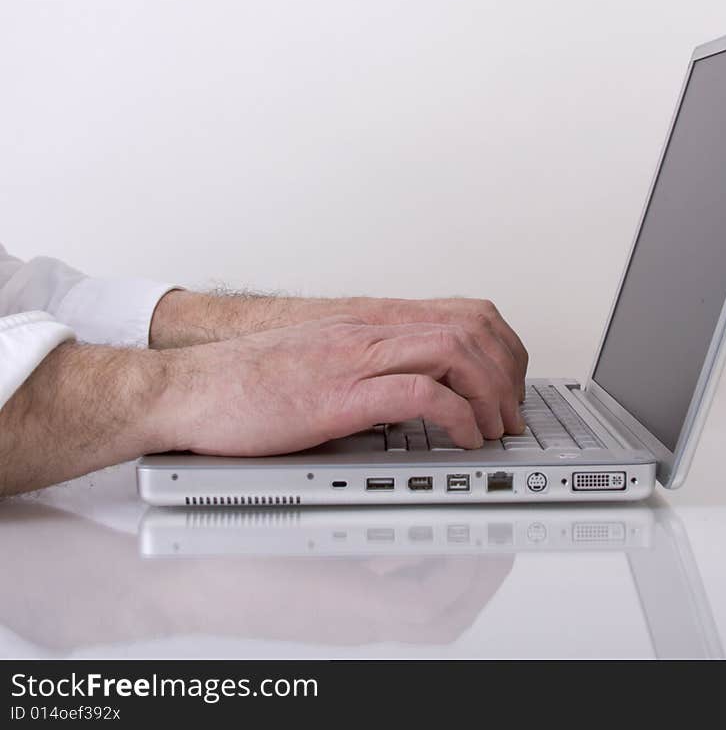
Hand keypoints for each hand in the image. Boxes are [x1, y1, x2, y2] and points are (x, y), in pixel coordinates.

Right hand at [159, 316, 525, 455]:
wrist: (189, 388)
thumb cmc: (247, 382)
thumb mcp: (323, 365)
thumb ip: (367, 371)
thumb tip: (407, 398)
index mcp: (368, 325)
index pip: (462, 313)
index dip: (501, 347)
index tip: (507, 384)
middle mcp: (369, 333)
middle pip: (470, 328)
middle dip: (506, 372)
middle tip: (510, 413)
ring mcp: (355, 360)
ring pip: (454, 351)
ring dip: (489, 393)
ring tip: (494, 427)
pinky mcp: (339, 395)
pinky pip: (419, 393)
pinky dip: (456, 415)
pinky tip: (462, 437)